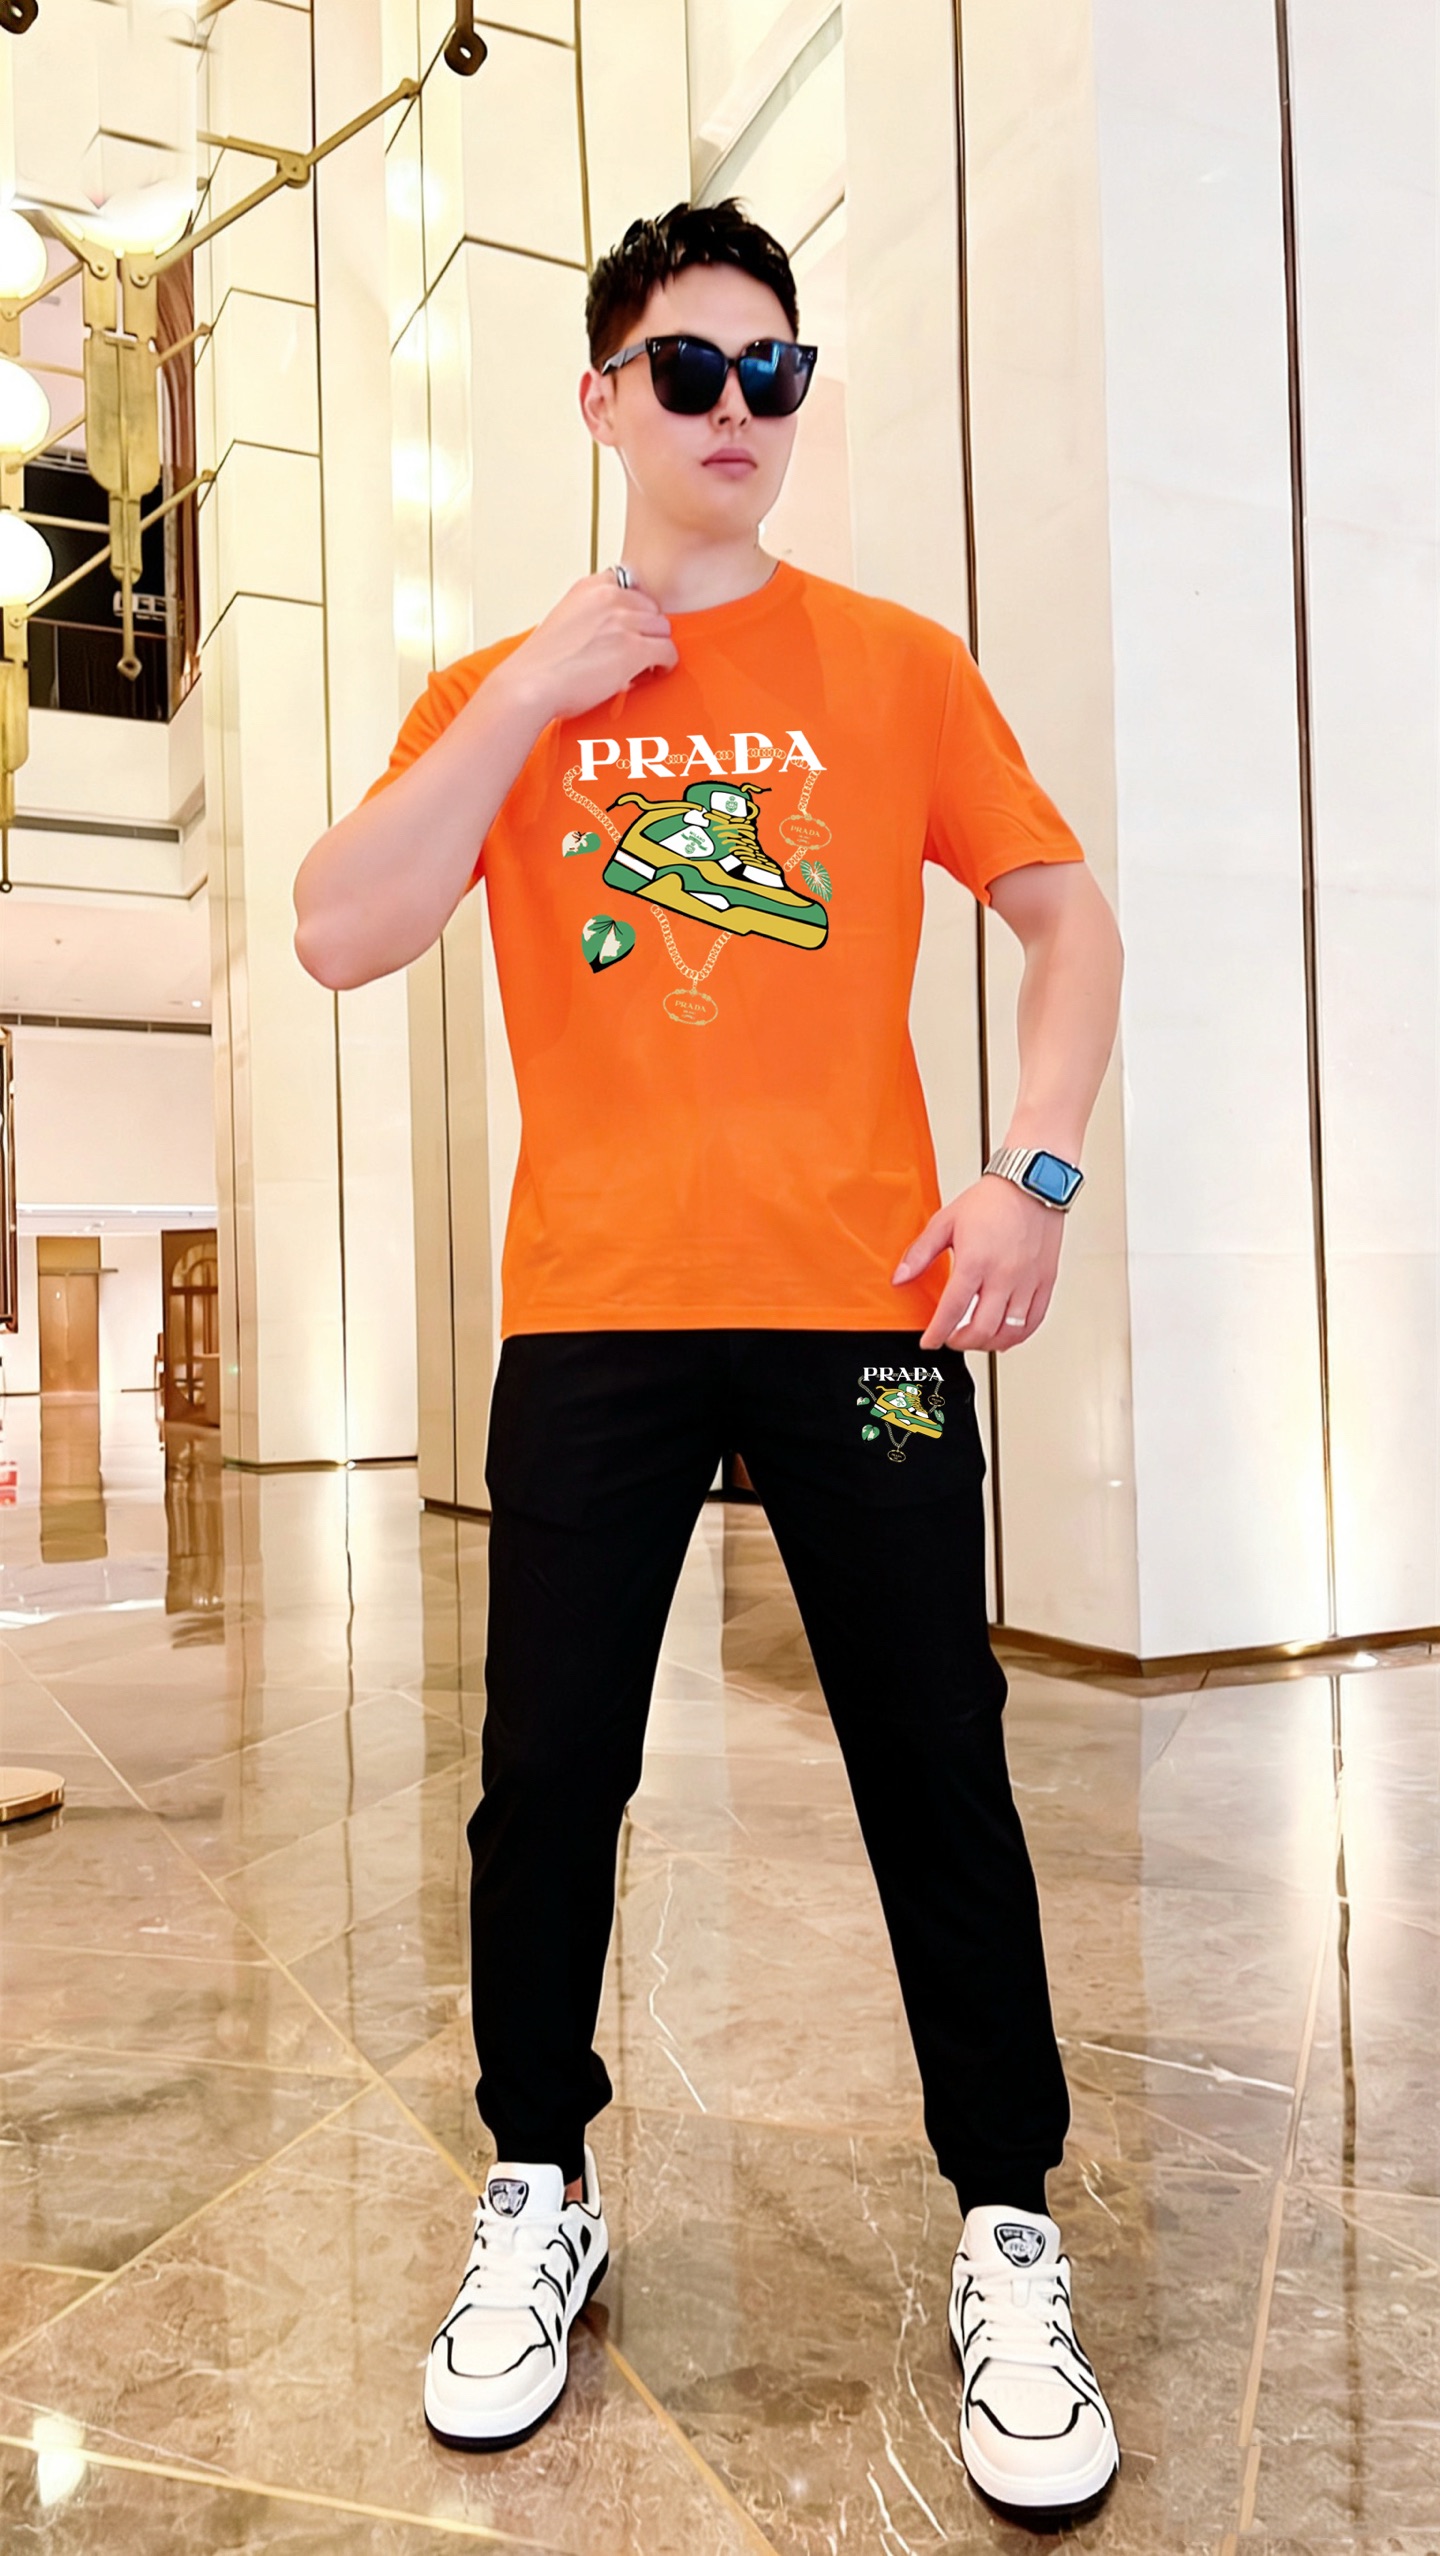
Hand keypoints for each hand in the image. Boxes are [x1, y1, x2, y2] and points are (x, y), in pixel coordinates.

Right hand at [496, 573, 677, 725]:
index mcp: (590, 586)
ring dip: (655, 649)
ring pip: (663, 629)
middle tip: (632, 653)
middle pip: (652, 608)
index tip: (627, 630)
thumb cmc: (542, 665)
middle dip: (645, 632)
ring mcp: (623, 621)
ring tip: (637, 668)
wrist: (529, 685)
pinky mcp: (634, 648)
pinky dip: (662, 666)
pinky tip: (644, 676)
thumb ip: (593, 616)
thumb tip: (617, 632)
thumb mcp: (565, 621)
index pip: (631, 587)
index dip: (633, 613)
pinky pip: (668, 652)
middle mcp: (609, 597)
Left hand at [893, 1175, 1064, 1351]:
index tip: (930, 1342)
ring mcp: (1027, 1281)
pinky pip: (1034, 1321)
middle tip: (950, 1340)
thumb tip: (900, 1277)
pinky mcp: (1046, 1281)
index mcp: (976, 1261)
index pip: (952, 1311)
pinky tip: (1005, 1335)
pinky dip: (1017, 1336)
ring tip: (975, 1339)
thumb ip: (920, 1253)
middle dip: (961, 1343)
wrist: (1031, 1184)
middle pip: (982, 1329)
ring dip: (988, 1344)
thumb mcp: (945, 1222)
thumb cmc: (992, 1201)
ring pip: (1009, 1332)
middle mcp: (1004, 1275)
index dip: (937, 1333)